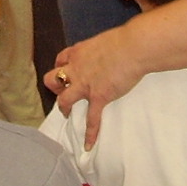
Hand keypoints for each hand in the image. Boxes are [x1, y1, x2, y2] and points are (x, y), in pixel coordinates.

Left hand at [46, 23, 143, 149]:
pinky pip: (91, 119)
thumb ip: (101, 49)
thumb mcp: (105, 40)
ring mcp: (85, 85)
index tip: (65, 71)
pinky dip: (89, 133)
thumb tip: (109, 51)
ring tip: (67, 114)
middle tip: (64, 91)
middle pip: (53, 79)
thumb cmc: (125, 40)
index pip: (60, 59)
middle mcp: (77, 68)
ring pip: (64, 99)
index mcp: (78, 52)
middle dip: (55, 86)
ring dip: (64, 107)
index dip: (60, 66)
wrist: (133, 48)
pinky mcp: (98, 97)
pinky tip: (88, 145)